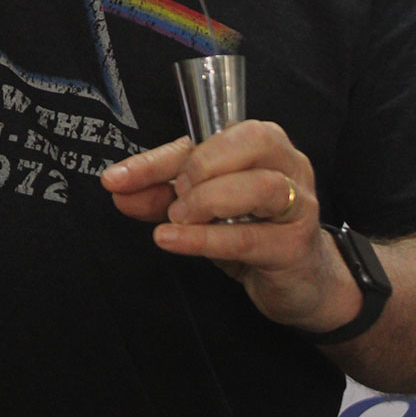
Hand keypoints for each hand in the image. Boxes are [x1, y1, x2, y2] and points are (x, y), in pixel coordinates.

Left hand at [101, 121, 362, 333]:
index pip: (208, 135)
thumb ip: (160, 194)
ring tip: (178, 218)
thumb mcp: (201, 207)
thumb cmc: (251, 229)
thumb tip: (117, 189)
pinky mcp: (296, 247)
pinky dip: (206, 239)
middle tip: (173, 197)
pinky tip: (174, 240)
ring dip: (207, 200)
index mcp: (262, 142)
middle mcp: (289, 164)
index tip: (116, 178)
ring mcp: (299, 205)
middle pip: (250, 141)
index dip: (158, 158)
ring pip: (260, 186)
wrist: (300, 282)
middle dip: (200, 166)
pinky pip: (251, 238)